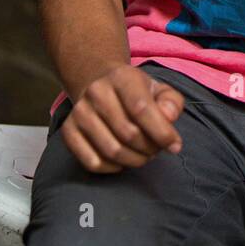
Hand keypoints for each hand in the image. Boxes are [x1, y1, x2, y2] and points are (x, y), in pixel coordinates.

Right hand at [61, 65, 184, 173]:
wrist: (98, 83)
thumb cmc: (135, 91)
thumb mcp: (158, 89)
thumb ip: (171, 102)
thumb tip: (169, 118)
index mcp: (122, 77)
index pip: (141, 109)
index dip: (161, 132)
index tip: (175, 146)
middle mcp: (97, 92)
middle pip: (128, 134)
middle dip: (150, 149)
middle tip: (157, 150)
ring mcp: (80, 112)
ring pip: (111, 151)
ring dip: (134, 160)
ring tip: (144, 155)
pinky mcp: (68, 130)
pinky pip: (92, 162)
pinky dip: (112, 168)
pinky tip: (123, 161)